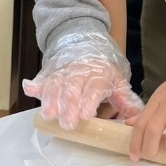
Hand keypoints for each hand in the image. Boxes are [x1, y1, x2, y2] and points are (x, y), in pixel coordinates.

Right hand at [23, 31, 143, 129]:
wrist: (85, 41)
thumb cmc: (104, 69)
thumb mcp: (118, 80)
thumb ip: (125, 100)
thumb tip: (136, 118)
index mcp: (99, 74)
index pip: (94, 88)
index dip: (89, 101)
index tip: (85, 115)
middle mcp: (80, 71)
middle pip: (72, 89)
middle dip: (69, 107)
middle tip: (67, 124)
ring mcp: (63, 70)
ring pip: (55, 85)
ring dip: (51, 100)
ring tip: (49, 115)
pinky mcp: (50, 72)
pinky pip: (43, 78)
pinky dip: (36, 84)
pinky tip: (29, 89)